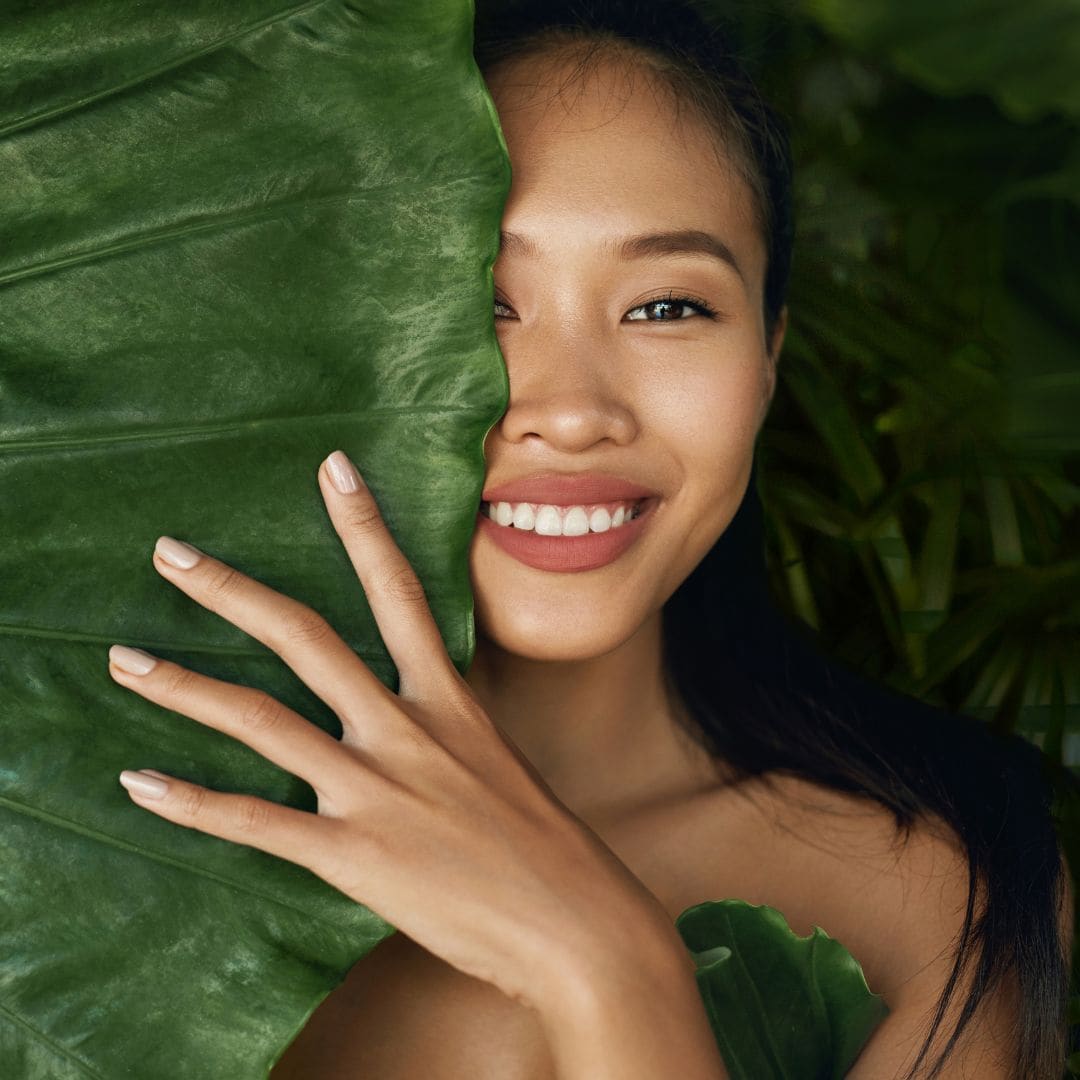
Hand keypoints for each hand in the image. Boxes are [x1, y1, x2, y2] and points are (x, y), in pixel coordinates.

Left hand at [108, 450, 677, 1015]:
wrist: (573, 921)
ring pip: (262, 721)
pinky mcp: (353, 855)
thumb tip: (414, 709)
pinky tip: (140, 782)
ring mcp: (376, 790)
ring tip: (123, 658)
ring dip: (184, 687)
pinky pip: (254, 822)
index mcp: (448, 700)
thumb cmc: (542, 842)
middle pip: (306, 637)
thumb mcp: (497, 760)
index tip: (332, 467)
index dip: (365, 524)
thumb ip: (446, 725)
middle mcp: (406, 729)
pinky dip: (191, 802)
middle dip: (232, 590)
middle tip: (169, 553)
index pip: (401, 590)